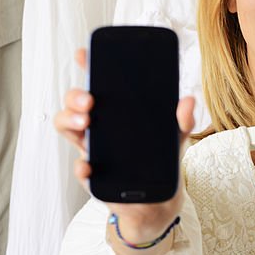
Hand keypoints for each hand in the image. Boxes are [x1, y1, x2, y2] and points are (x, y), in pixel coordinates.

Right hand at [54, 48, 194, 254]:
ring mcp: (91, 148)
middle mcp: (97, 126)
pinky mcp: (93, 174)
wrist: (159, 199)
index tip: (84, 54)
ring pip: (67, 127)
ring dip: (70, 121)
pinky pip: (80, 168)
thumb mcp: (175, 136)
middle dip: (75, 96)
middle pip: (75, 102)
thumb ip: (182, 119)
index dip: (87, 66)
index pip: (96, 83)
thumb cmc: (160, 160)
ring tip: (86, 122)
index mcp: (114, 111)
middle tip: (90, 99)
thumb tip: (187, 101)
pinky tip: (88, 165)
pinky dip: (80, 166)